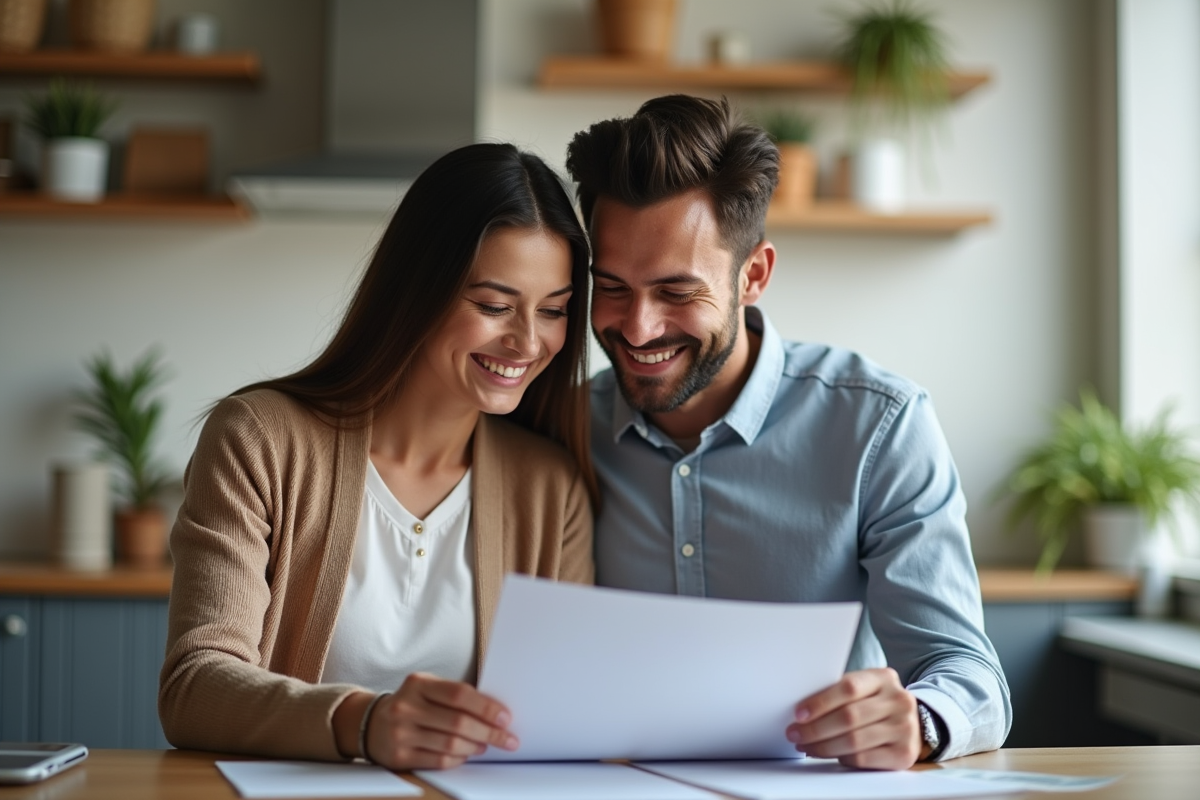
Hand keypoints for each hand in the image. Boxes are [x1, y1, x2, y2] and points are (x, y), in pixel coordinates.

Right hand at [365, 673, 518, 769]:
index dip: (486, 707)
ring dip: (475, 746)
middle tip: (507, 738)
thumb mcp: (427, 688)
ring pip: (450, 744)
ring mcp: (401, 733)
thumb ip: (455, 695)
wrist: (372, 723)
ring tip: (486, 745)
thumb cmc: (411, 704)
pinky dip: (458, 759)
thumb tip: (494, 712)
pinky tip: (466, 754)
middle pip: (458, 722)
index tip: (505, 717)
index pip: (459, 694)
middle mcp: (406, 707)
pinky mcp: (399, 756)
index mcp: (417, 684)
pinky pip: (438, 761)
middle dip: (489, 732)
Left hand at [786, 668, 920, 769]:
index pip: (849, 687)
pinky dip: (840, 758)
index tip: (798, 714)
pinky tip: (827, 755)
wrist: (913, 723)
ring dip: (823, 746)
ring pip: (853, 740)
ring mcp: (905, 728)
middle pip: (849, 716)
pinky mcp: (904, 754)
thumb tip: (802, 710)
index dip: (820, 702)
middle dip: (815, 728)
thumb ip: (840, 693)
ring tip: (806, 746)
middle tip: (795, 733)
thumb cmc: (877, 704)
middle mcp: (899, 701)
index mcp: (884, 678)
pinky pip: (863, 758)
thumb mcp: (866, 689)